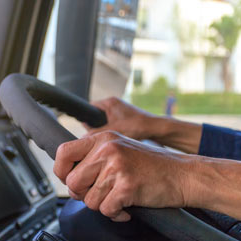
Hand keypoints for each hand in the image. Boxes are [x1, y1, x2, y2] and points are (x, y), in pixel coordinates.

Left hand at [53, 131, 240, 221]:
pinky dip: (116, 214)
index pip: (63, 152)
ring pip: (89, 200)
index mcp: (103, 138)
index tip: (71, 182)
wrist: (184, 175)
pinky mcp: (127, 185)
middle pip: (72, 183)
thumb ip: (95, 157)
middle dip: (84, 195)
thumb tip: (67, 175)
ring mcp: (117, 166)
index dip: (61, 172)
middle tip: (102, 195)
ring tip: (120, 199)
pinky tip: (127, 208)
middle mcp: (107, 149)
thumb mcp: (120, 150)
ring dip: (103, 206)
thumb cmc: (152, 167)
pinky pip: (106, 210)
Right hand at [88, 97, 202, 153]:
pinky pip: (112, 124)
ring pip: (104, 121)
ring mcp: (120, 110)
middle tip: (97, 136)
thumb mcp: (113, 131)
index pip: (90, 107)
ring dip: (104, 130)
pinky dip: (112, 131)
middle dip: (95, 126)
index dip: (86, 118)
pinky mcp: (125, 118)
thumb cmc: (137, 126)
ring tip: (108, 137)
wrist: (156, 129)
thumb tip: (83, 138)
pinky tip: (115, 138)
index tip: (86, 129)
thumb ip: (96, 133)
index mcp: (109, 102)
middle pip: (96, 115)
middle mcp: (114, 104)